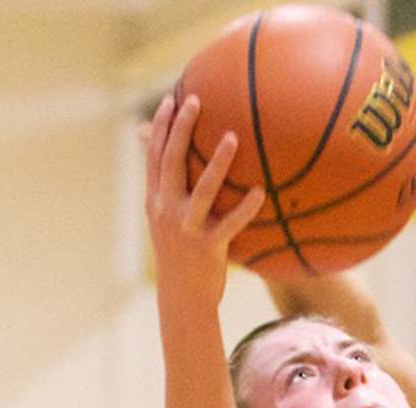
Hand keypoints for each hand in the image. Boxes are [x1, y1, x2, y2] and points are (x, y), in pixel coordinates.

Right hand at [144, 94, 264, 317]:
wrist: (182, 299)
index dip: (161, 127)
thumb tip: (174, 173)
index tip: (172, 99)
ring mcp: (185, 228)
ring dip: (216, 162)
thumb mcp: (165, 222)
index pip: (154, 157)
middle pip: (171, 162)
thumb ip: (168, 192)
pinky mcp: (207, 246)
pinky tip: (261, 192)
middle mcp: (166, 211)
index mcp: (155, 202)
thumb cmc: (179, 256)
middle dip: (180, 129)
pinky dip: (245, 208)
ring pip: (202, 189)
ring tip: (232, 137)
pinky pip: (230, 223)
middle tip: (194, 101)